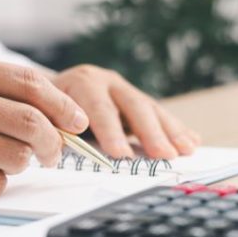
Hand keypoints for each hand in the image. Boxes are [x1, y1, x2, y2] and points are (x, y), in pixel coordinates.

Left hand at [51, 65, 201, 159]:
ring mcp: (125, 90)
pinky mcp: (137, 100)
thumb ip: (55, 129)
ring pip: (151, 110)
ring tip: (185, 150)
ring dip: (171, 131)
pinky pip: (160, 115)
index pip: (98, 108)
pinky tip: (192, 141)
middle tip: (163, 155)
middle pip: (133, 107)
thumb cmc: (47, 108)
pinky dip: (177, 129)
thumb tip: (62, 148)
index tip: (121, 155)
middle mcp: (107, 81)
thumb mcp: (45, 115)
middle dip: (150, 133)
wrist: (49, 88)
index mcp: (82, 83)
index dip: (110, 131)